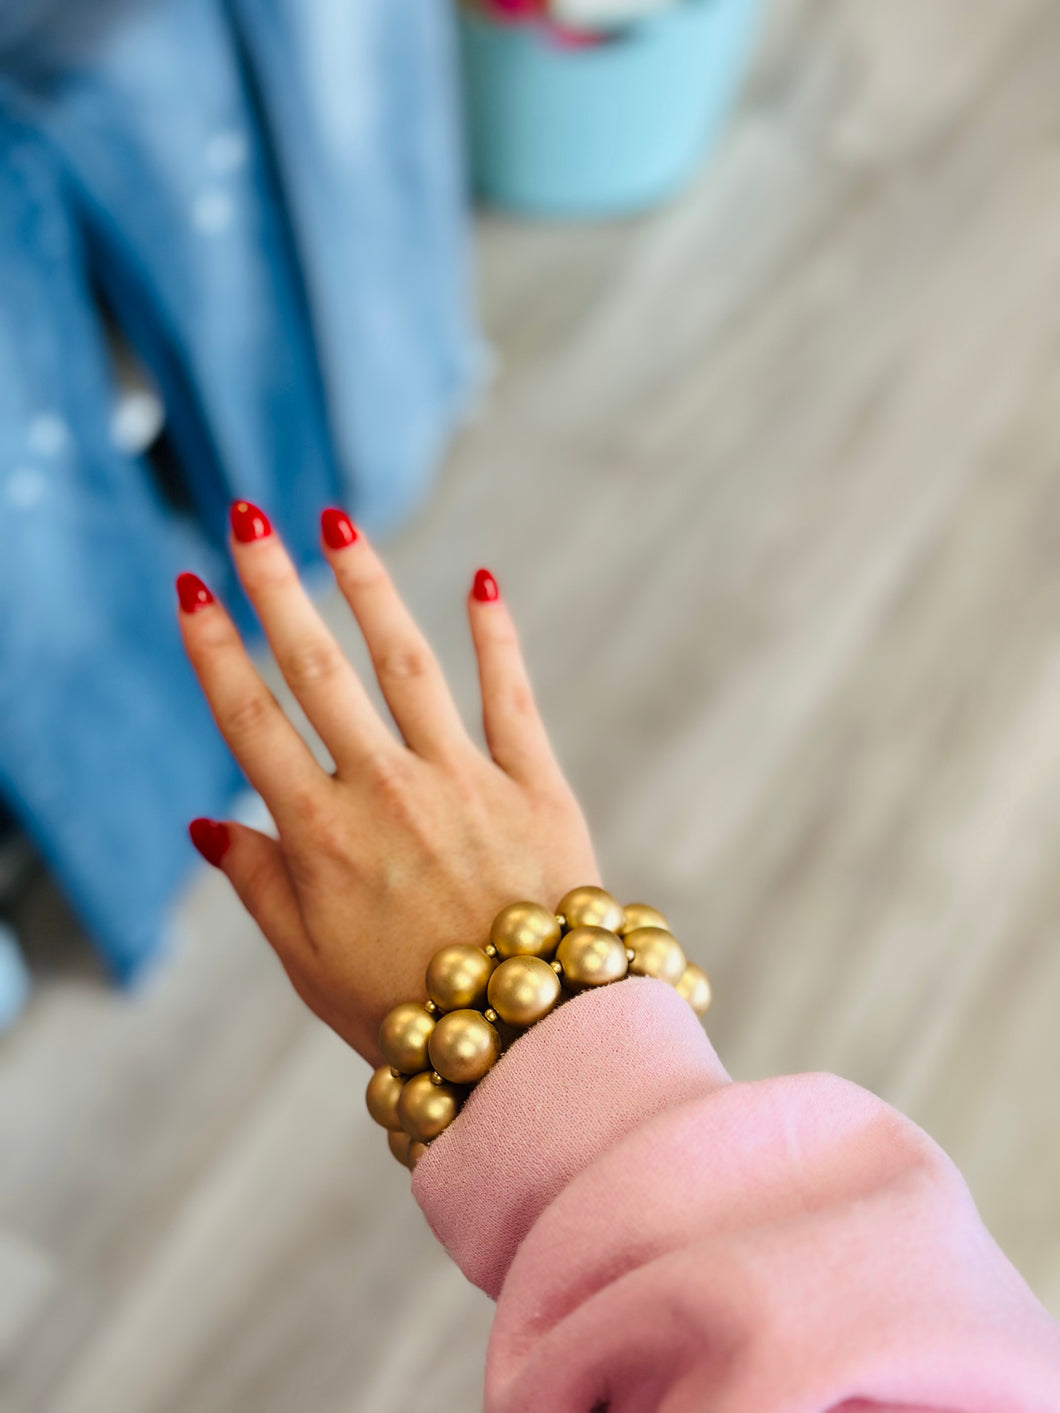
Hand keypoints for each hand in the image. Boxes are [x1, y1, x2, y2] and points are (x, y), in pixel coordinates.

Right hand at [177, 502, 600, 1066]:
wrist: (530, 1039)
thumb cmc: (408, 1008)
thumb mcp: (308, 963)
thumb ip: (258, 885)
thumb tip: (204, 822)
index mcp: (321, 836)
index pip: (251, 721)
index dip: (214, 649)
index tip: (192, 590)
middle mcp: (386, 792)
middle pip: (318, 670)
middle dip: (276, 588)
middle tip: (249, 521)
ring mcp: (464, 780)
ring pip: (407, 662)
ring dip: (370, 586)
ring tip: (338, 522)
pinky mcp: (534, 784)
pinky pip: (511, 695)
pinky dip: (497, 637)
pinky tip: (481, 582)